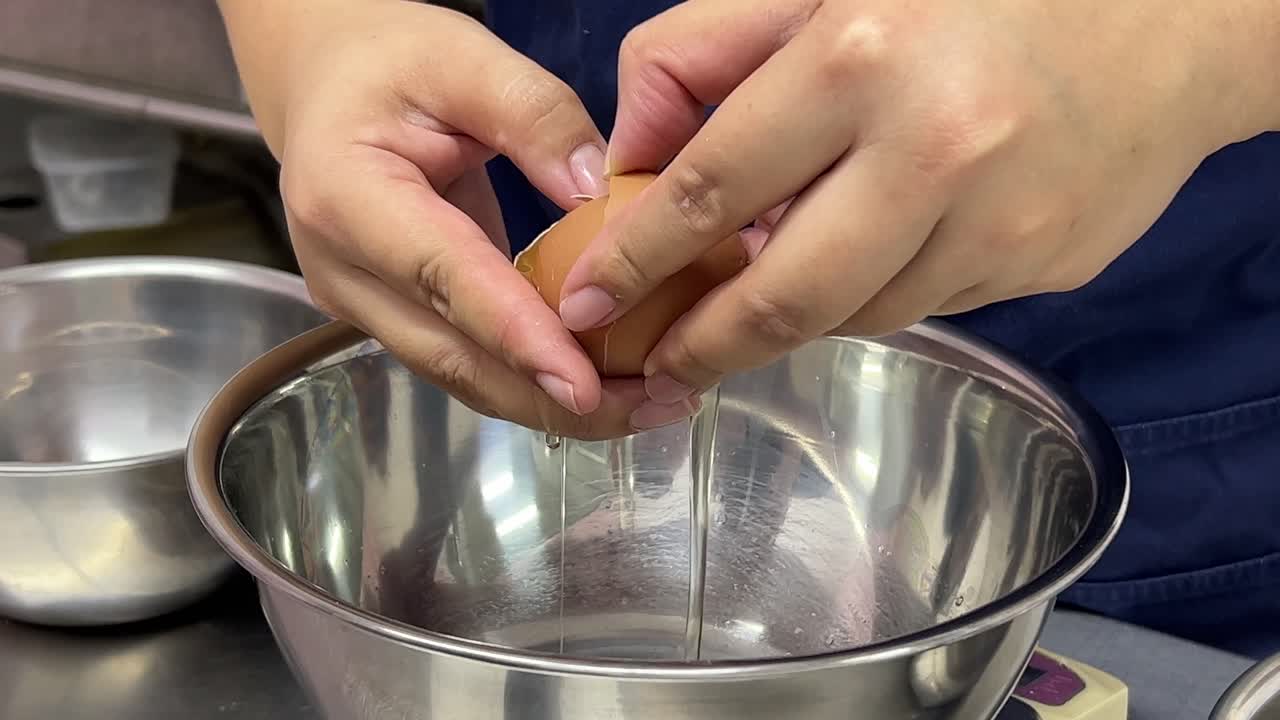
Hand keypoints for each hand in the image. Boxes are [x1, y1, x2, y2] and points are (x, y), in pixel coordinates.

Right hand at [220, 0, 690, 437]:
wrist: (327, 83)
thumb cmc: (389, 60)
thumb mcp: (463, 57)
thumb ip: (537, 116)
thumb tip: (602, 195)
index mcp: (346, 196)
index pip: (443, 277)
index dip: (516, 336)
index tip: (582, 384)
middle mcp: (343, 270)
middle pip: (453, 355)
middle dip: (550, 396)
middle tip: (649, 409)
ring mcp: (362, 305)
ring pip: (462, 375)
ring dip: (549, 403)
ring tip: (643, 406)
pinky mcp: (393, 318)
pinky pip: (467, 360)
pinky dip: (532, 378)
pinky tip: (603, 383)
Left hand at [558, 0, 1277, 404]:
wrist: (1172, 16)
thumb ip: (705, 53)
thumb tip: (629, 153)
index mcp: (861, 57)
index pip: (706, 187)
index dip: (633, 259)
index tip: (590, 302)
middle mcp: (933, 152)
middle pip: (782, 293)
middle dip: (704, 343)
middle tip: (660, 363)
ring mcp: (997, 224)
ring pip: (855, 313)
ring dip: (794, 316)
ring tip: (759, 301)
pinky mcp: (1039, 268)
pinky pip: (925, 305)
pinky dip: (874, 294)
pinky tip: (869, 254)